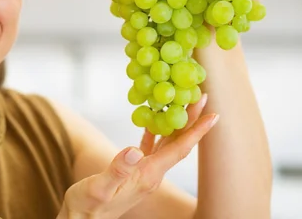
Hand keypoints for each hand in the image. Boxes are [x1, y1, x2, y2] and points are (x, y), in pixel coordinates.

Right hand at [57, 95, 216, 218]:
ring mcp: (144, 173)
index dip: (196, 132)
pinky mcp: (134, 172)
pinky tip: (153, 120)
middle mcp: (151, 174)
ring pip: (167, 144)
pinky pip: (150, 147)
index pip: (178, 150)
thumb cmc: (87, 206)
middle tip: (202, 96)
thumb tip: (134, 149)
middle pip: (178, 143)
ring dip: (177, 124)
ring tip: (183, 102)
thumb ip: (118, 169)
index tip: (213, 115)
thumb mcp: (99, 187)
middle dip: (191, 120)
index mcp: (147, 176)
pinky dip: (154, 131)